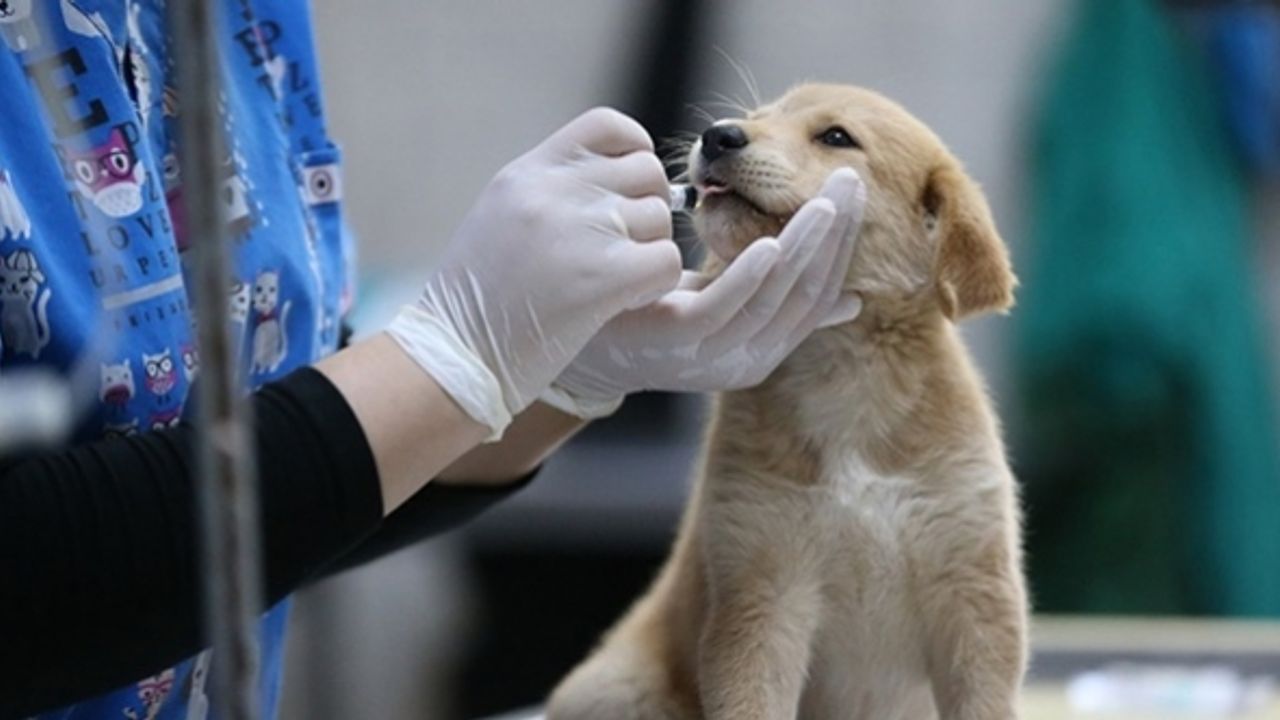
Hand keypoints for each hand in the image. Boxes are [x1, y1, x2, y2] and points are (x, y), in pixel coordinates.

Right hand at [387, 108, 681, 437]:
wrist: (457, 357)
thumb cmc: (478, 301)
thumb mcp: (501, 219)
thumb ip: (552, 192)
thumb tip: (621, 180)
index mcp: (527, 173)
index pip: (607, 126)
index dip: (635, 150)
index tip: (629, 186)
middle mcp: (554, 191)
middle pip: (646, 171)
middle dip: (646, 208)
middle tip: (622, 247)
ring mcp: (581, 230)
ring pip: (661, 218)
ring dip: (648, 251)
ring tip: (610, 280)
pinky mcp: (605, 276)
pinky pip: (667, 261)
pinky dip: (654, 284)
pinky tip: (622, 300)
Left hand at [542, 168, 866, 418]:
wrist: (568, 338)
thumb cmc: (645, 308)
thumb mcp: (719, 300)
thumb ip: (776, 297)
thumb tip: (850, 301)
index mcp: (761, 349)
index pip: (819, 294)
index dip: (843, 244)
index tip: (856, 191)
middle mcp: (745, 360)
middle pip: (805, 296)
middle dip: (835, 238)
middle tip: (853, 182)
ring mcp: (711, 356)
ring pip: (773, 302)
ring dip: (805, 250)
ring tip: (824, 204)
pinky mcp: (676, 342)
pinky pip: (724, 310)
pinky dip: (751, 277)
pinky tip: (770, 243)